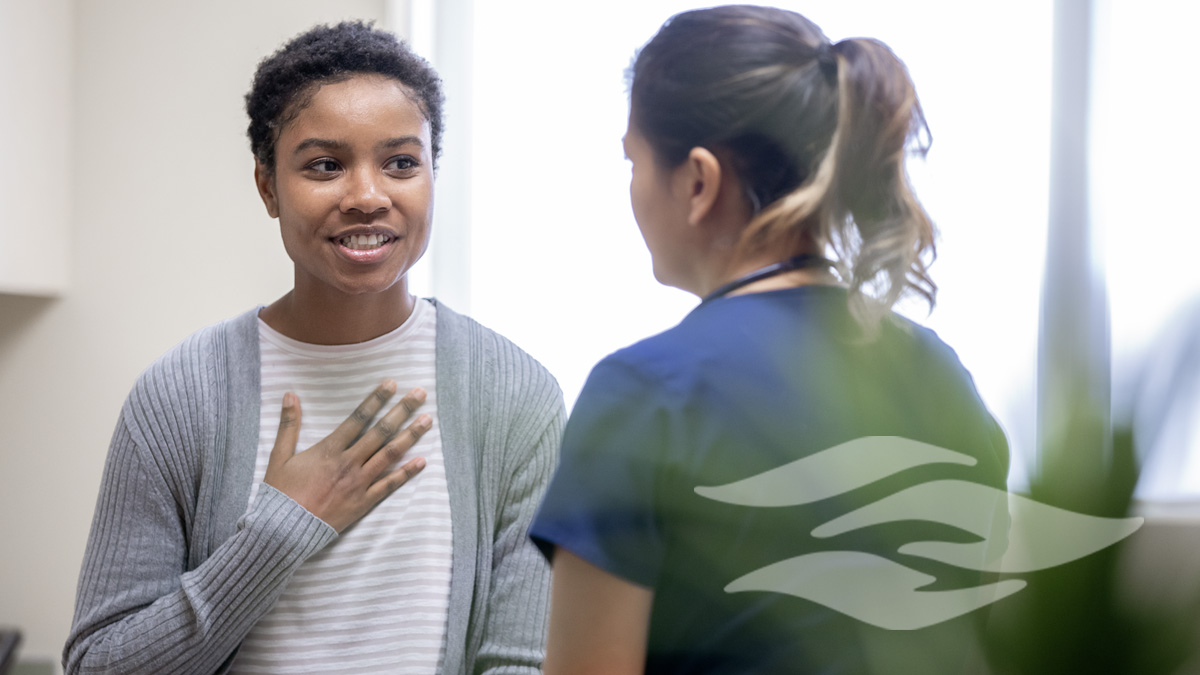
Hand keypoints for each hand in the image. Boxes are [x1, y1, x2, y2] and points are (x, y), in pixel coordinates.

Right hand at [263, 380, 430, 532]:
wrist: (283, 531)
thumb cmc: (280, 493)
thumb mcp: (279, 456)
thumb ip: (288, 425)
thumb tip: (290, 395)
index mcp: (330, 449)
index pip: (358, 418)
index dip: (376, 399)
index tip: (392, 383)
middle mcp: (349, 463)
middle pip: (381, 432)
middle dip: (402, 411)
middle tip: (419, 394)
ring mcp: (359, 483)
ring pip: (390, 455)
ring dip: (410, 436)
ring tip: (427, 420)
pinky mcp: (363, 502)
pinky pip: (389, 485)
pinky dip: (406, 473)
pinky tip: (422, 461)